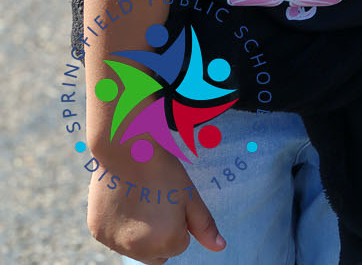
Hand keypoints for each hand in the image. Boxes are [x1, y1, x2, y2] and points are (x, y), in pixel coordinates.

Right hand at [85, 149, 221, 262]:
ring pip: (135, 250)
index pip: (180, 246)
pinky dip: (120, 229)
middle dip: (161, 237)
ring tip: (141, 202)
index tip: (172, 202)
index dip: (180, 224)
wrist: (128, 151)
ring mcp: (113, 242)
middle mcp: (137, 249)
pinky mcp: (96, 233)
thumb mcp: (191, 198)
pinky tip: (123, 204)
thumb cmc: (165, 172)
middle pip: (157, 255)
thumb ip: (205, 227)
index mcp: (165, 242)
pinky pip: (115, 240)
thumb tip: (220, 247)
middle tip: (157, 205)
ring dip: (140, 236)